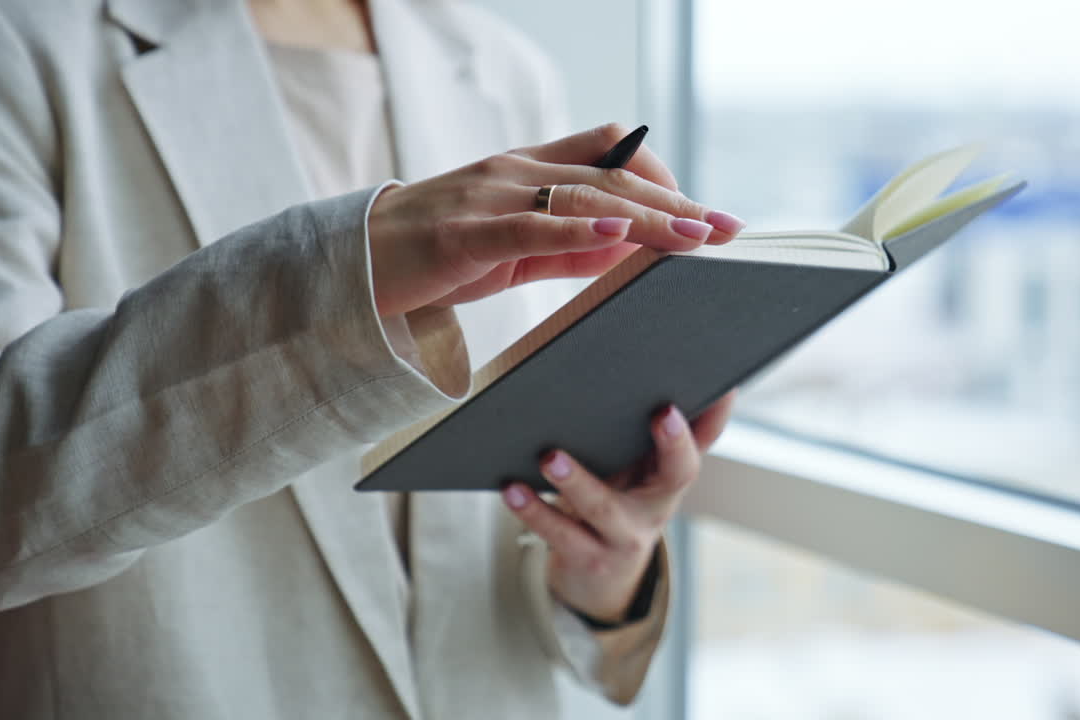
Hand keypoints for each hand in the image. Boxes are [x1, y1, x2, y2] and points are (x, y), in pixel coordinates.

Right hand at [366, 124, 745, 315]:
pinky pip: (532, 224)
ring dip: (648, 217)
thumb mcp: (514, 252)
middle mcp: (514, 171)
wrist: (353, 266)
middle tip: (726, 228)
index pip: (611, 154)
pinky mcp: (466, 231)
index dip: (663, 178)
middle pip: (613, 174)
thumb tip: (632, 249)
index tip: (705, 214)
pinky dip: (581, 228)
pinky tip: (622, 235)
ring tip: (696, 235)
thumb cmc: (435, 256)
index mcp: (527, 171)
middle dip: (676, 201)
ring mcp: (490, 196)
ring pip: (585, 195)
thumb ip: (571, 248)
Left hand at [501, 391, 736, 623]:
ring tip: (551, 457)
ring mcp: (624, 537)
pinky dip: (534, 511)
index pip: (704, 441)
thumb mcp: (645, 475)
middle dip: (675, 443)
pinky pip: (559, 534)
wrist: (602, 578)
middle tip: (663, 413)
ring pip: (604, 507)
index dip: (715, 419)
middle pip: (678, 476)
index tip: (720, 388)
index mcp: (672, 480)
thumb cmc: (622, 506)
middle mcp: (657, 508)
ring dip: (578, 480)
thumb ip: (660, 436)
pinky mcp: (587, 557)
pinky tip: (512, 489)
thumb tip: (693, 381)